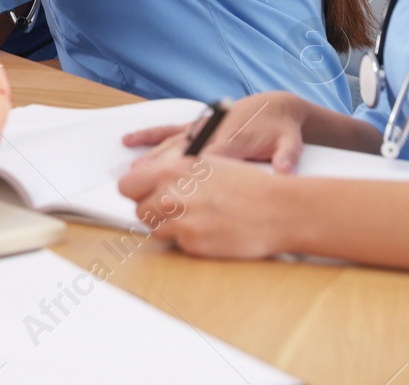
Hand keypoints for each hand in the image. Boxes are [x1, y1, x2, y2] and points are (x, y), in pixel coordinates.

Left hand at [118, 150, 295, 259]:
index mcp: (174, 169)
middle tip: (176, 209)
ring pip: (155, 229)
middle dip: (153, 210)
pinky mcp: (194, 243)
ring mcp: (182, 220)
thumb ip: (172, 171)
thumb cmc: (248, 185)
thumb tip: (144, 176)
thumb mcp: (206, 164)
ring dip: (169, 226)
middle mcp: (173, 193)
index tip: (144, 195)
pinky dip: (188, 240)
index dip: (136, 191)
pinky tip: (210, 230)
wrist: (280, 210)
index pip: (127, 184)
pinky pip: (177, 244)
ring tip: (196, 219)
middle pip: (139, 209)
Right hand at [122, 92, 308, 172]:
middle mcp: (210, 132)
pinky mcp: (195, 125)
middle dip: (161, 167)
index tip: (169, 184)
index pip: (207, 157)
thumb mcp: (290, 143)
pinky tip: (128, 140)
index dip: (187, 170)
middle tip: (140, 183)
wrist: (276, 106)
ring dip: (151, 156)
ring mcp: (199, 127)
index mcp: (233, 140)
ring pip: (170, 142)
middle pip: (181, 152)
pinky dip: (148, 134)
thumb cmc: (281, 129)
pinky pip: (167, 130)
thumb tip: (285, 172)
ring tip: (131, 171)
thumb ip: (286, 157)